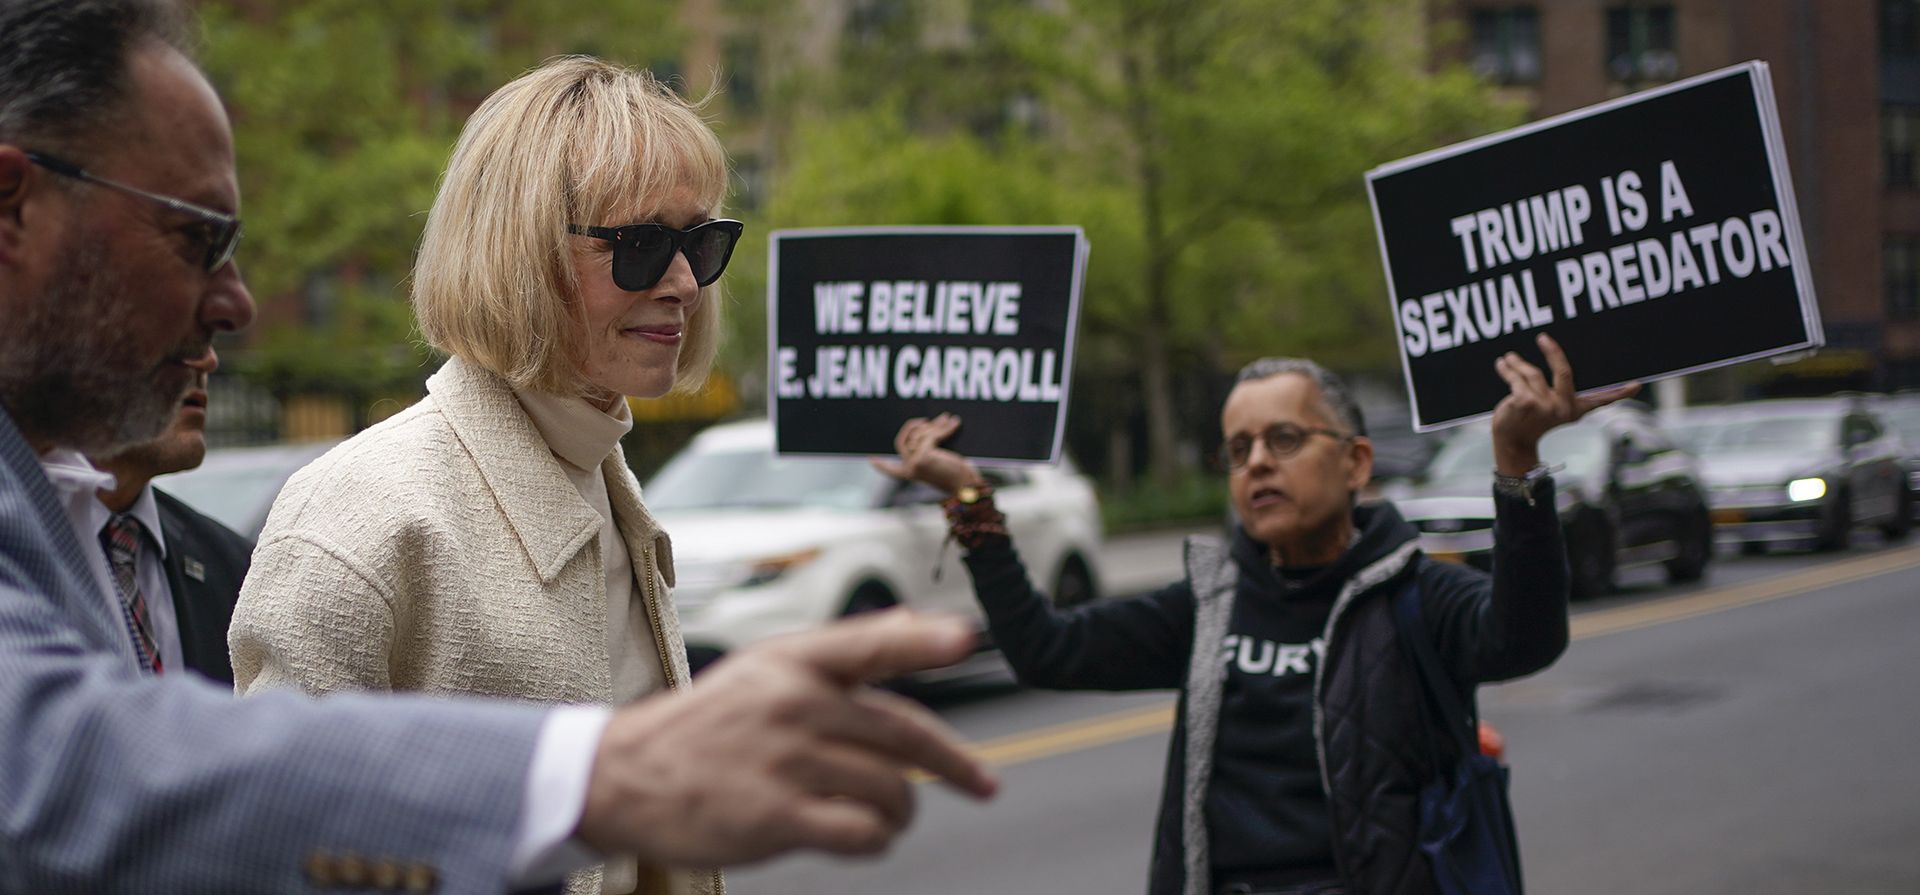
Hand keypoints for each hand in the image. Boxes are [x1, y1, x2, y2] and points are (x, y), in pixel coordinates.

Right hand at [575, 610, 997, 866]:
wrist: (624, 777)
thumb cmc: (708, 725)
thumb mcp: (764, 671)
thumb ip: (841, 655)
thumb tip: (916, 624)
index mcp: (791, 661)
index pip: (869, 643)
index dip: (922, 641)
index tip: (965, 638)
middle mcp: (792, 703)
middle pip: (903, 734)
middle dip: (952, 764)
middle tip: (982, 783)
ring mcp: (785, 760)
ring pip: (892, 789)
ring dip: (903, 811)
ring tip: (889, 814)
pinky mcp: (775, 816)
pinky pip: (862, 832)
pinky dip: (877, 839)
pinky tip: (865, 836)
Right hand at [870, 413, 982, 494]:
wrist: (966, 486)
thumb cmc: (958, 476)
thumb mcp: (938, 464)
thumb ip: (928, 452)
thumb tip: (929, 427)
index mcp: (910, 475)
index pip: (891, 470)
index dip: (881, 465)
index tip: (872, 460)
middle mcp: (909, 469)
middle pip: (904, 440)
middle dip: (914, 426)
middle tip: (927, 420)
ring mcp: (915, 462)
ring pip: (920, 434)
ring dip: (936, 425)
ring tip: (948, 419)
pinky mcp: (924, 456)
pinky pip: (932, 434)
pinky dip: (944, 428)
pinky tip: (954, 422)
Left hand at [1490, 333, 1640, 475]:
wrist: (1511, 442)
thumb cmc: (1530, 421)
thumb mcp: (1549, 407)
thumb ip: (1556, 389)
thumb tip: (1556, 362)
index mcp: (1574, 410)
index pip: (1601, 400)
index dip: (1620, 393)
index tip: (1637, 386)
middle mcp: (1563, 408)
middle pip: (1564, 371)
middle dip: (1553, 352)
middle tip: (1543, 337)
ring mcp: (1544, 406)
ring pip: (1531, 372)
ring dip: (1517, 363)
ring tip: (1509, 358)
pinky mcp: (1525, 402)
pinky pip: (1516, 378)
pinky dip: (1507, 369)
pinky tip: (1502, 364)